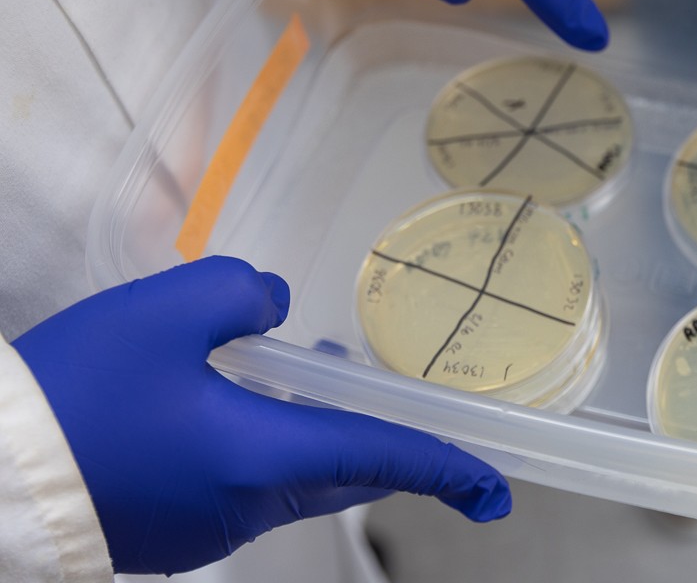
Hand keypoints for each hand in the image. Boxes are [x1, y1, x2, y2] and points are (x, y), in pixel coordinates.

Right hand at [12, 256, 509, 574]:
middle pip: (347, 475)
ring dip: (327, 438)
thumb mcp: (167, 310)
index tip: (494, 486)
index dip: (446, 467)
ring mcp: (209, 528)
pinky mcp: (175, 530)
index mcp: (262, 458)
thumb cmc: (74, 392)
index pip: (382, 459)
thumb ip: (244, 294)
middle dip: (391, 449)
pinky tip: (251, 405)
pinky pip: (250, 490)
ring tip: (323, 380)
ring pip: (298, 482)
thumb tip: (276, 311)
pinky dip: (273, 450)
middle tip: (428, 427)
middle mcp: (247, 507)